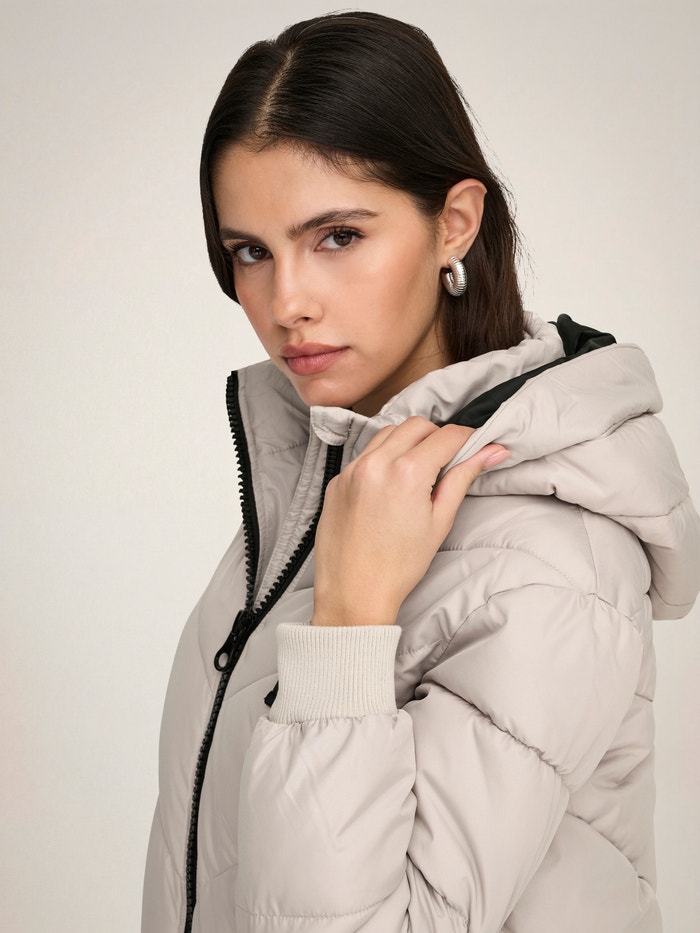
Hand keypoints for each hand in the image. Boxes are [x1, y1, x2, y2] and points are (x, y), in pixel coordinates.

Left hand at [311, 417, 509, 625]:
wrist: (353, 593)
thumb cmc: (399, 566)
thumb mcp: (440, 521)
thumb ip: (463, 477)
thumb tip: (493, 451)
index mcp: (407, 473)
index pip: (446, 436)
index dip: (468, 439)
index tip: (477, 447)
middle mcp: (376, 463)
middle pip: (417, 425)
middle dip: (437, 437)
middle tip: (446, 463)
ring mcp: (352, 470)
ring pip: (388, 432)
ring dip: (408, 442)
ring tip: (418, 473)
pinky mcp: (337, 480)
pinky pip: (365, 453)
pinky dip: (383, 457)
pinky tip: (391, 485)